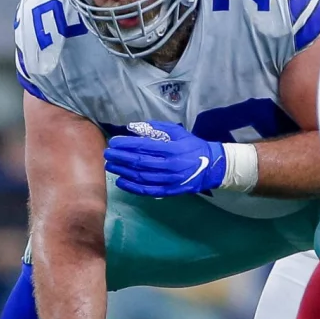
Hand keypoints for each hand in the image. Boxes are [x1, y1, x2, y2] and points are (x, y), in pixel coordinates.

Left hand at [104, 121, 223, 196]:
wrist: (211, 167)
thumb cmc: (192, 146)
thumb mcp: (178, 132)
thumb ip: (157, 128)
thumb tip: (134, 127)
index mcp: (172, 148)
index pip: (144, 146)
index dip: (127, 144)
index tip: (114, 141)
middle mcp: (170, 165)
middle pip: (139, 162)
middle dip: (121, 157)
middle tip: (108, 154)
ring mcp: (169, 180)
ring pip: (141, 177)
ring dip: (123, 171)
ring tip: (110, 166)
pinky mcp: (169, 191)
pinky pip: (147, 191)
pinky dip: (132, 187)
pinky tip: (121, 182)